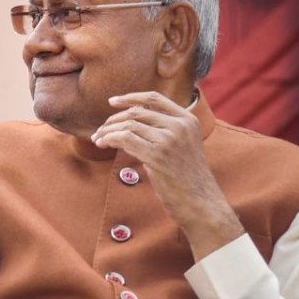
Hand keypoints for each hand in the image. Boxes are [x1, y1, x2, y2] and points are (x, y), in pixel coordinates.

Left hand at [92, 91, 243, 260]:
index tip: (112, 101)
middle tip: (100, 130)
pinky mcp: (156, 155)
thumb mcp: (183, 144)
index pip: (154, 98)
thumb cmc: (188, 176)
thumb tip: (132, 120)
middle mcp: (179, 126)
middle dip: (113, 119)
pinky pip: (125, 139)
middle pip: (137, 112)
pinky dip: (110, 139)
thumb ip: (165, 129)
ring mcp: (168, 140)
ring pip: (128, 125)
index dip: (130, 97)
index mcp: (188, 119)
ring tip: (98, 139)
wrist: (200, 201)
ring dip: (108, 131)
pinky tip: (103, 144)